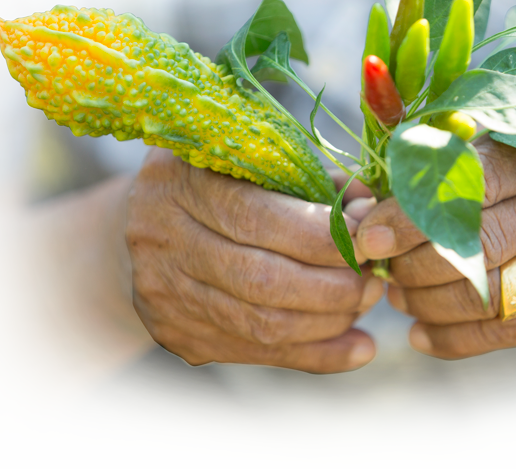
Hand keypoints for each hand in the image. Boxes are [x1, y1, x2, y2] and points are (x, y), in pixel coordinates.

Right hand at [125, 149, 383, 372]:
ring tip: (366, 302)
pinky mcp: (178, 335)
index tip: (368, 237)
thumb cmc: (215, 182)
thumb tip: (370, 209)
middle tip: (374, 278)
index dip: (322, 236)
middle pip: (261, 279)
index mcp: (179, 180)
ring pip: (262, 324)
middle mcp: (161, 238)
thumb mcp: (251, 161)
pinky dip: (317, 354)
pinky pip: (259, 353)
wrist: (142, 227)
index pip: (256, 217)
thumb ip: (311, 180)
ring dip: (330, 321)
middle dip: (334, 285)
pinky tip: (358, 347)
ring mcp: (164, 294)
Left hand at [355, 136, 515, 358]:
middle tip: (381, 272)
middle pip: (480, 247)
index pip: (471, 187)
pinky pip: (509, 332)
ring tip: (399, 298)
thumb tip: (359, 207)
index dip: (412, 217)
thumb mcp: (493, 145)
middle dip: (415, 266)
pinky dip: (455, 339)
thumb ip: (435, 163)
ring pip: (491, 296)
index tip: (369, 238)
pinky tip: (421, 333)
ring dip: (430, 305)